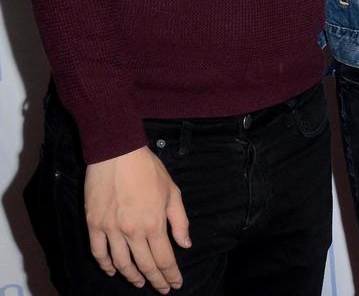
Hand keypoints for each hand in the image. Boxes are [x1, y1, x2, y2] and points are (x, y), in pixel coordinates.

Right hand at [83, 146, 190, 291]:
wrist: (117, 154)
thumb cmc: (148, 170)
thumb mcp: (172, 192)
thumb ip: (179, 221)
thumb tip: (185, 244)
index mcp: (154, 224)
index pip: (164, 259)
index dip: (170, 275)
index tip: (175, 284)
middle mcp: (132, 231)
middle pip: (144, 265)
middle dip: (155, 280)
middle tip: (161, 289)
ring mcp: (111, 230)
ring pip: (121, 263)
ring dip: (131, 277)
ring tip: (140, 283)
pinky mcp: (94, 225)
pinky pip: (98, 252)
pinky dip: (105, 265)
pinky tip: (112, 271)